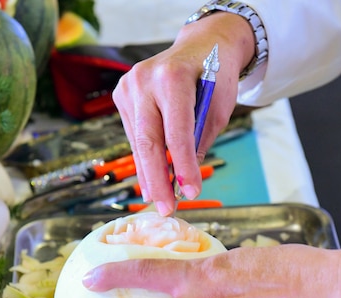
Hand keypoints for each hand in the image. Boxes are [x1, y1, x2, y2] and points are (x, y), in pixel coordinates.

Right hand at [112, 13, 255, 214]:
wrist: (201, 44)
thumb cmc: (215, 74)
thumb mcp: (218, 107)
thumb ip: (199, 139)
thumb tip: (183, 179)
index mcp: (173, 77)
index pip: (176, 131)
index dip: (183, 165)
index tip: (191, 193)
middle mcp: (144, 80)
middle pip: (148, 141)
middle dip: (157, 179)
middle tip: (165, 209)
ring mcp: (129, 86)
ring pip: (138, 141)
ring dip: (149, 173)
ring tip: (158, 200)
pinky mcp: (122, 94)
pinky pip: (135, 134)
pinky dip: (144, 157)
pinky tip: (150, 179)